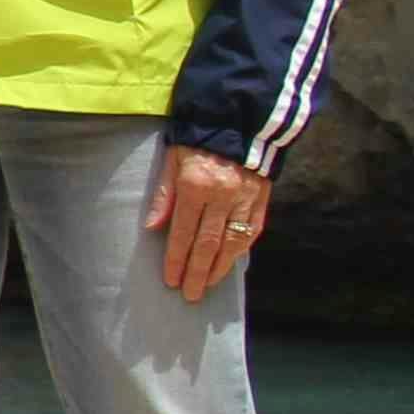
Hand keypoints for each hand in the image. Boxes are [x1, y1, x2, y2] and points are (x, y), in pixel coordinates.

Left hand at [144, 142, 271, 298]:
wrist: (239, 119)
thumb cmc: (198, 139)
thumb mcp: (173, 158)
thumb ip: (164, 193)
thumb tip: (151, 226)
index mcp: (196, 186)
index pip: (183, 232)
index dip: (176, 259)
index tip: (171, 280)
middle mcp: (223, 196)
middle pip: (208, 243)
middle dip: (197, 272)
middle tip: (189, 294)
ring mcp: (245, 199)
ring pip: (233, 242)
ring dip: (219, 267)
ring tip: (207, 285)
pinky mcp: (261, 198)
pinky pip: (252, 231)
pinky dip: (240, 250)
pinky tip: (230, 263)